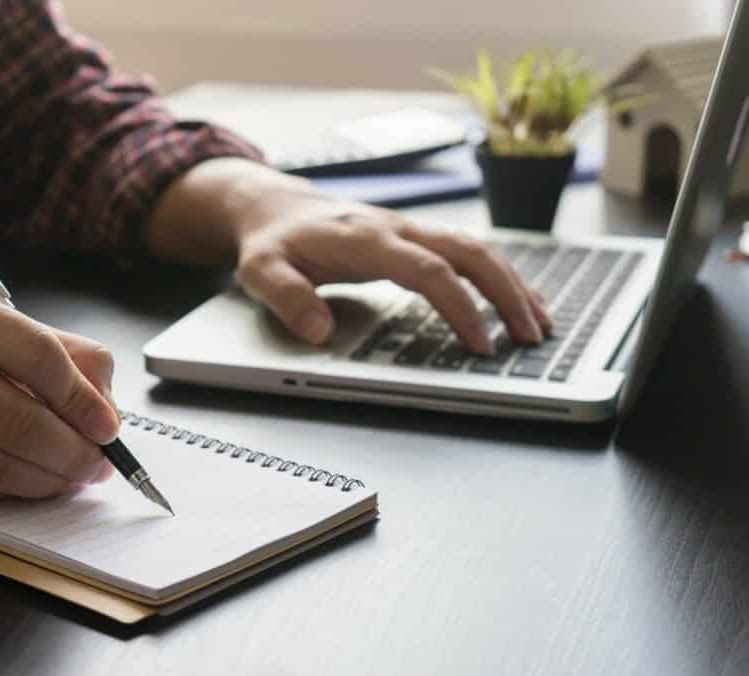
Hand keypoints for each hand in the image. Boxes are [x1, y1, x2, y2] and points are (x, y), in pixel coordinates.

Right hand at [0, 281, 118, 500]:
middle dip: (74, 452)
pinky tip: (29, 482)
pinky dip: (11, 492)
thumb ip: (63, 354)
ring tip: (72, 476)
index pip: (40, 357)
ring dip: (49, 480)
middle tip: (98, 464)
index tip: (109, 427)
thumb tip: (108, 409)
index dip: (84, 400)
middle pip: (21, 422)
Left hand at [234, 189, 552, 353]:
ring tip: (540, 325)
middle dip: (507, 294)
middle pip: (470, 252)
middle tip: (531, 337)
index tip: (480, 344)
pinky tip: (518, 300)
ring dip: (512, 285)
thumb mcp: (260, 271)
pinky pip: (466, 253)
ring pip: (477, 249)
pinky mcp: (414, 238)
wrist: (273, 206)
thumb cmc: (272, 242)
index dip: (460, 307)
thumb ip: (286, 298)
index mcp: (367, 238)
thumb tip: (320, 329)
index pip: (429, 271)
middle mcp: (398, 229)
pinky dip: (498, 277)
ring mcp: (410, 230)